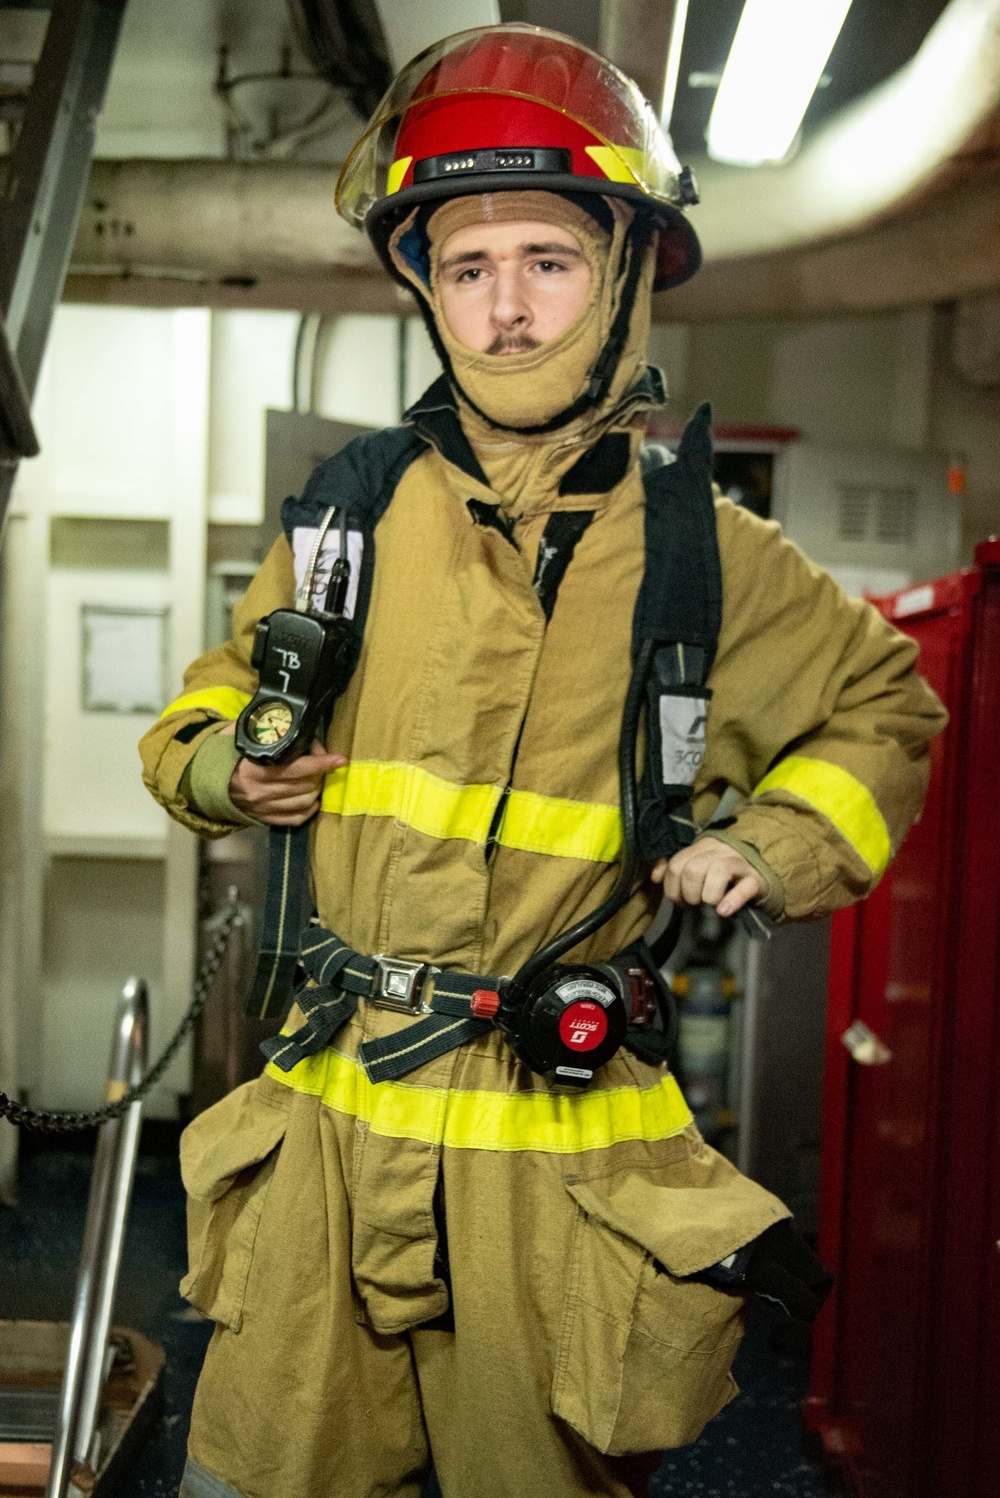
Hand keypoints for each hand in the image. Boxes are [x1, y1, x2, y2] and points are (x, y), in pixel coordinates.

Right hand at [220, 724, 345, 825]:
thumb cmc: (224, 755)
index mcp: (254, 769)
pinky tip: (311, 798)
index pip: (297, 767)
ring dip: (316, 789)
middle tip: (322, 761)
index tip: (340, 759)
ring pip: (304, 802)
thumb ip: (261, 727)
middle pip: (305, 785)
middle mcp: (260, 791)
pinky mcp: (264, 818)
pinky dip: (309, 809)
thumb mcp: (237, 735)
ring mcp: (262, 807)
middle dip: (319, 772)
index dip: (321, 762)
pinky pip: (295, 818)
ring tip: (316, 778)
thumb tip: (285, 717)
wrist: (202, 782)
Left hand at [651, 835, 764, 918]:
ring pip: (718, 871)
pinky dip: (733, 899)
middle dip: (689, 892)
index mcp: (703, 845)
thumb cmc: (724, 872)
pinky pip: (745, 886)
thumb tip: (654, 876)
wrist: (761, 871)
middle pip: (694, 868)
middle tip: (695, 902)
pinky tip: (724, 911)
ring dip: (708, 895)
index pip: (677, 863)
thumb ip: (674, 868)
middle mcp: (721, 850)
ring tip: (711, 905)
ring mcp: (741, 863)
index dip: (672, 886)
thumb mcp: (698, 864)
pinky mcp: (757, 879)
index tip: (679, 900)